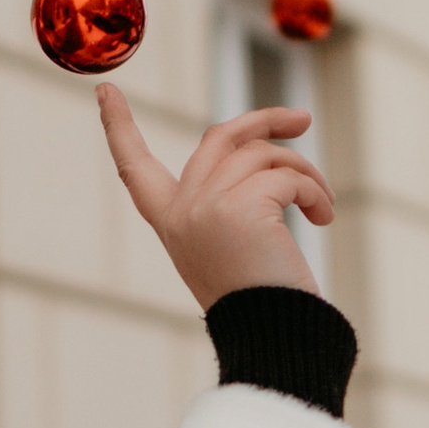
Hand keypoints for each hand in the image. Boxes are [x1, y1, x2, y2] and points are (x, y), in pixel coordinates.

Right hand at [98, 91, 332, 308]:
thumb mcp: (231, 245)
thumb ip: (230, 199)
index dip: (117, 127)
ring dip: (304, 173)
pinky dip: (313, 192)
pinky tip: (323, 216)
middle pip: (220, 137)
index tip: (105, 90)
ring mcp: (207, 207)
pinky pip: (287, 176)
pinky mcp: (241, 207)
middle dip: (262, 120)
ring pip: (264, 155)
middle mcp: (182, 211)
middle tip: (301, 120)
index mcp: (170, 223)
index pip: (133, 167)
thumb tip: (271, 145)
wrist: (274, 337)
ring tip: (323, 205)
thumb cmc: (262, 302)